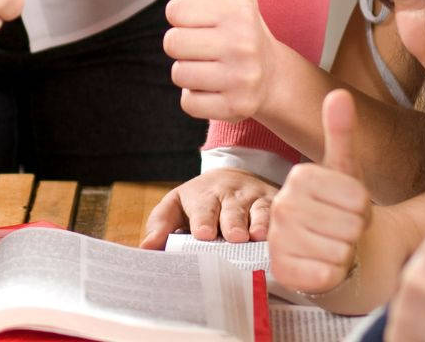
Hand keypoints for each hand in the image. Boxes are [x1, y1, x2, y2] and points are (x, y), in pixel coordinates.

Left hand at [140, 168, 277, 247]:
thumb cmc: (201, 201)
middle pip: (231, 209)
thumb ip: (161, 225)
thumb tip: (146, 248)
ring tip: (255, 236)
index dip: (203, 220)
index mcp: (203, 195)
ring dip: (257, 222)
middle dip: (232, 222)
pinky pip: (278, 211)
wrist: (234, 176)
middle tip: (233, 236)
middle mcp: (230, 194)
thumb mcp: (177, 206)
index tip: (203, 233)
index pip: (202, 207)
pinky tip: (278, 235)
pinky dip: (278, 223)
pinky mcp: (274, 200)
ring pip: (257, 209)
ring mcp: (254, 196)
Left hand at [164, 0, 279, 122]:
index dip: (184, 16)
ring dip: (190, 71)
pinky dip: (197, 98)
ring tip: (214, 65)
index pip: (173, 12)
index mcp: (236, 10)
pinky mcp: (234, 108)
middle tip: (208, 44)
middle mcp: (240, 44)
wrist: (273, 75)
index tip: (206, 19)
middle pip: (171, 44)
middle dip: (184, 44)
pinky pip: (187, 103)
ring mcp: (239, 79)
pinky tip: (217, 86)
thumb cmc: (243, 22)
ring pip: (177, 74)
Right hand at [269, 89, 370, 294]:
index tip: (349, 208)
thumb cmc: (340, 209)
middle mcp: (282, 205)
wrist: (329, 249)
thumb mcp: (346, 170)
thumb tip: (339, 93)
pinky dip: (334, 273)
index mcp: (298, 177)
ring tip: (333, 245)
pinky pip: (328, 274)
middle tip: (342, 230)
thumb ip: (341, 132)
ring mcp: (278, 240)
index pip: (358, 197)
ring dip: (345, 252)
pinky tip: (323, 265)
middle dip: (355, 231)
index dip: (365, 207)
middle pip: (350, 224)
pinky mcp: (282, 271)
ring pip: (341, 250)